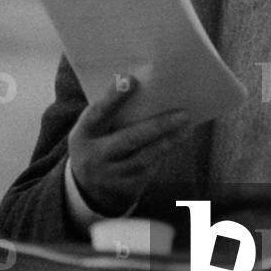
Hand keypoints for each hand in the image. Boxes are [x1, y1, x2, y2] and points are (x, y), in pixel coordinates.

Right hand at [68, 76, 190, 215]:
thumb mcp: (93, 129)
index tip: (132, 79)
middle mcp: (94, 157)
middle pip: (128, 140)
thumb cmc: (96, 143)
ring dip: (168, 141)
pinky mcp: (125, 190)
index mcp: (83, 134)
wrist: (85, 190)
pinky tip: (178, 139)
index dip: (113, 98)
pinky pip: (148, 170)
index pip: (97, 113)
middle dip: (158, 126)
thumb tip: (142, 83)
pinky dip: (164, 153)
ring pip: (144, 158)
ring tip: (187, 125)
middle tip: (183, 113)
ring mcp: (110, 176)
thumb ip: (110, 111)